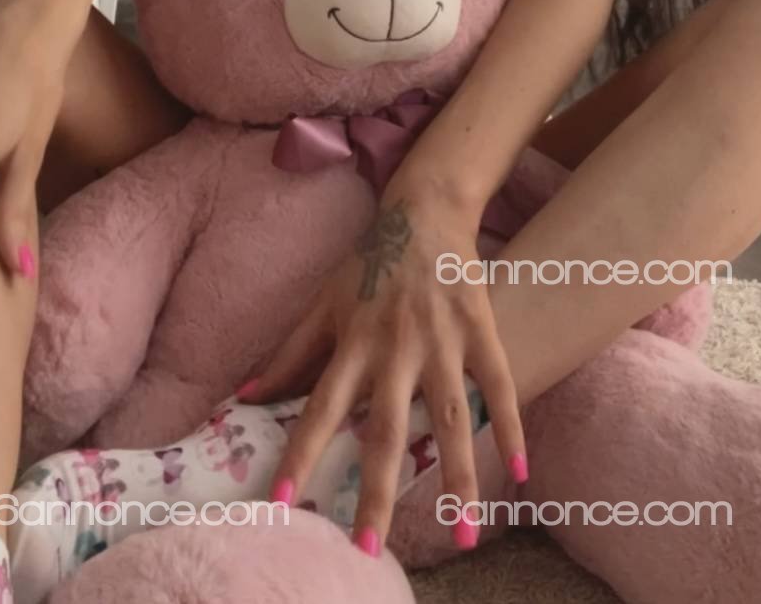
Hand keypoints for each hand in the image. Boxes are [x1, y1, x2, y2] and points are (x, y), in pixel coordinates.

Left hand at [237, 181, 525, 552]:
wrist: (424, 210)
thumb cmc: (367, 262)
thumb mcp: (322, 302)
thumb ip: (287, 352)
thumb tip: (241, 398)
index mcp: (352, 343)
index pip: (318, 408)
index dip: (299, 453)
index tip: (281, 503)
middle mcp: (394, 347)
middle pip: (385, 430)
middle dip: (377, 492)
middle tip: (368, 550)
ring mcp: (442, 339)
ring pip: (448, 419)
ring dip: (457, 479)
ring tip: (462, 536)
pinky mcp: (480, 327)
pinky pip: (498, 384)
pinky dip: (509, 425)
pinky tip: (520, 472)